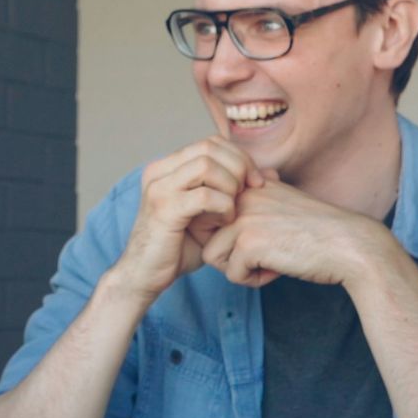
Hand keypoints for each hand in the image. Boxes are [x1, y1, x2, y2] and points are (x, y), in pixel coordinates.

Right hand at [110, 137, 252, 298]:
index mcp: (167, 167)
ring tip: (234, 207)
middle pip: (209, 147)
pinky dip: (224, 206)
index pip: (210, 142)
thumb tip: (271, 173)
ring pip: (206, 165)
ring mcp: (159, 188)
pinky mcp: (164, 209)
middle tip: (251, 191)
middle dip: (239, 167)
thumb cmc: (180, 246)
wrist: (146, 275)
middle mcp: (159, 171)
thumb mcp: (211, 213)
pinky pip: (204, 195)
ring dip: (230, 185)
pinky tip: (226, 221)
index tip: (255, 181)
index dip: (239, 157)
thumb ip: (235, 191)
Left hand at [198, 172, 384, 288]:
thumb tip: (226, 207)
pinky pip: (232, 274)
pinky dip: (254, 280)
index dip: (228, 237)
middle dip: (229, 254)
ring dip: (239, 268)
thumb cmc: (318, 230)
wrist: (350, 245)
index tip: (259, 240)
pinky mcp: (248, 243)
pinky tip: (278, 270)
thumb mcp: (283, 203)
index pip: (209, 216)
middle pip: (205, 236)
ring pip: (212, 256)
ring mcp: (243, 218)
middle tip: (262, 255)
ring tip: (270, 262)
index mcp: (248, 185)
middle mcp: (241, 196)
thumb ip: (256, 201)